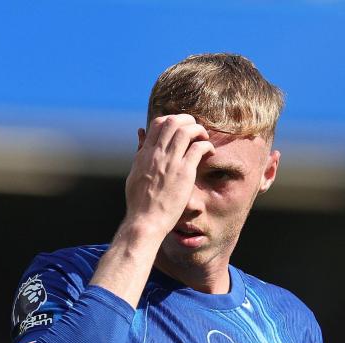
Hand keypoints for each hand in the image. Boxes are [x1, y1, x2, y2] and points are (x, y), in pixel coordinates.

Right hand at [122, 114, 214, 241]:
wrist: (145, 220)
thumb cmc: (139, 202)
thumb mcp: (135, 172)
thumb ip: (139, 152)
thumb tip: (140, 132)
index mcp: (145, 154)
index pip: (158, 123)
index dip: (172, 120)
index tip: (181, 128)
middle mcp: (157, 154)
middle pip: (173, 121)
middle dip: (188, 120)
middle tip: (196, 129)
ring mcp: (171, 162)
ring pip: (186, 130)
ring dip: (198, 130)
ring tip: (204, 138)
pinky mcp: (184, 172)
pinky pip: (198, 148)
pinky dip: (206, 145)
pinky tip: (210, 151)